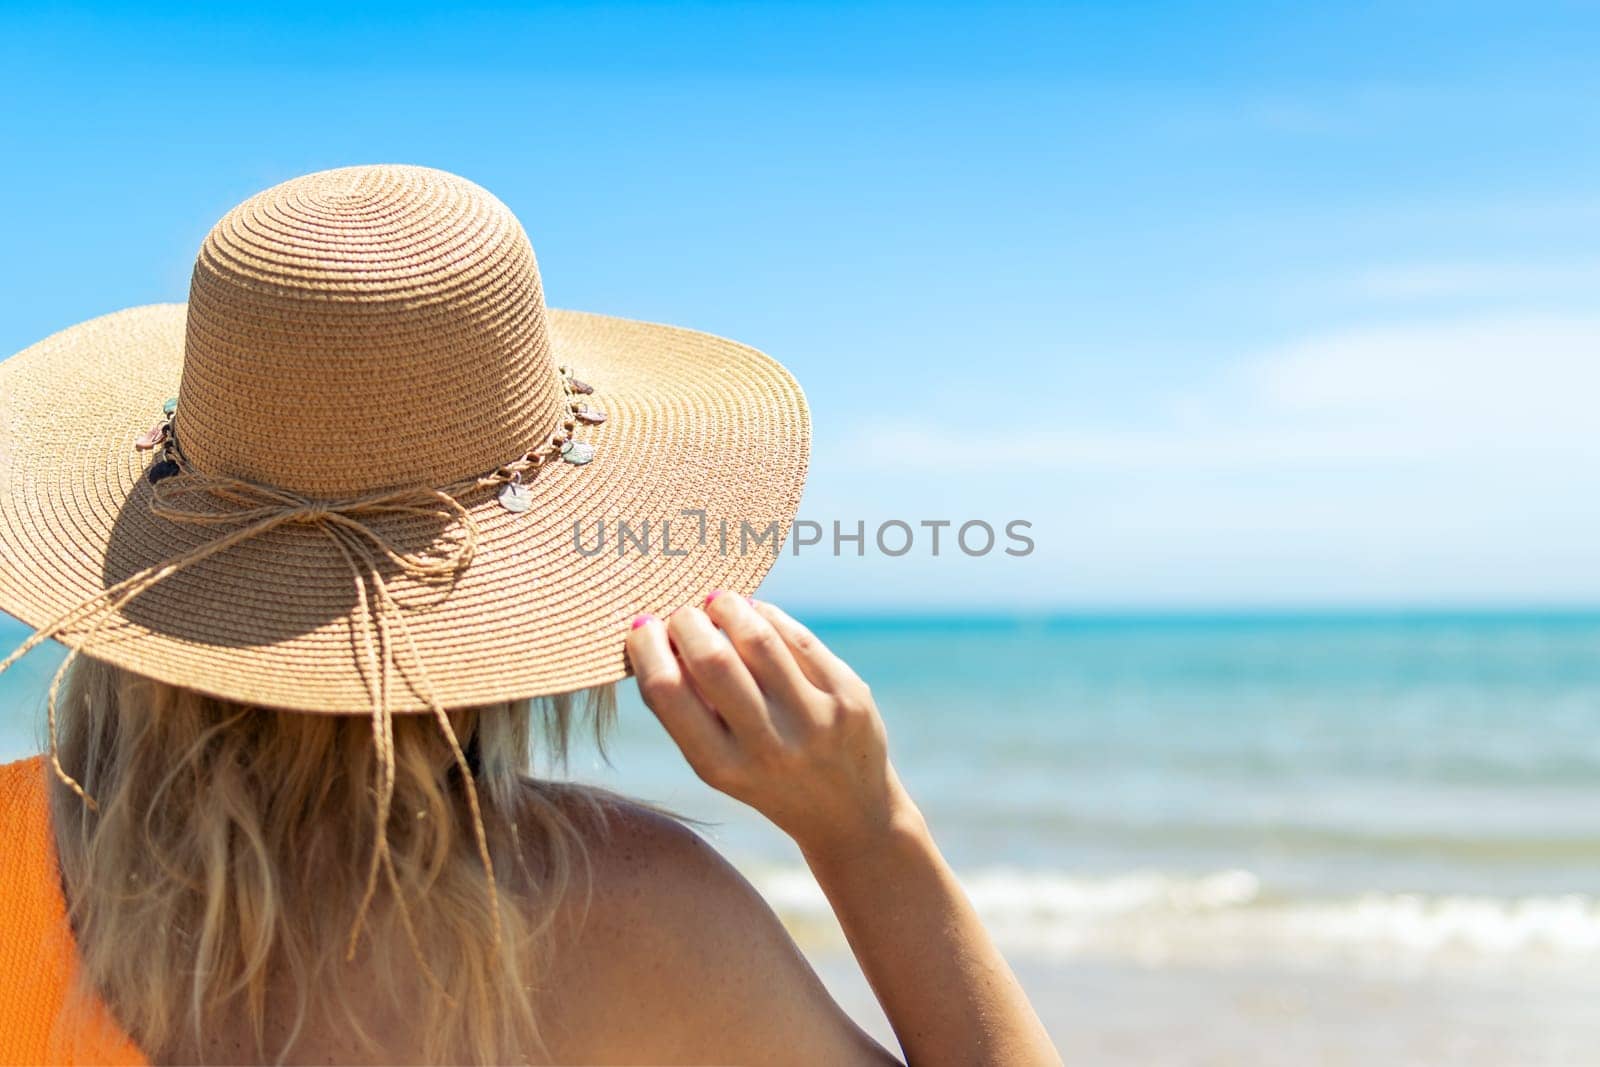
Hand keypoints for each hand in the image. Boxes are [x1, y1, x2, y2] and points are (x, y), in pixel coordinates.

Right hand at [626, 594, 922, 861]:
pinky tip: (754, 612)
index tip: (642, 628)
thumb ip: (689, 710)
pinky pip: (798, 637)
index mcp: (721, 767)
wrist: (850, 813)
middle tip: (682, 615)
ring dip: (728, 608)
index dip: (647, 648)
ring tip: (716, 603)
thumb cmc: (767, 777)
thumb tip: (657, 632)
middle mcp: (769, 745)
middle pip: (712, 659)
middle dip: (686, 622)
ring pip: (759, 638)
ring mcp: (815, 718)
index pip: (667, 692)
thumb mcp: (720, 764)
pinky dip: (767, 616)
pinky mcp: (848, 695)